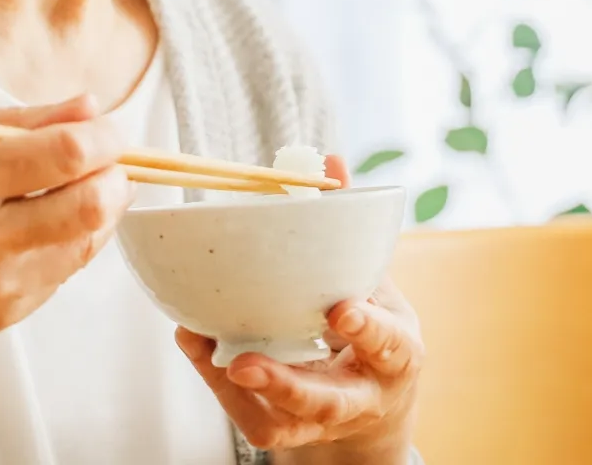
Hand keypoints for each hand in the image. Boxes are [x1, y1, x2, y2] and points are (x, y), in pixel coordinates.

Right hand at [0, 93, 134, 336]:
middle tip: (111, 158)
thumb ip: (23, 121)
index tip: (111, 128)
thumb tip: (93, 109)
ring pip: (87, 243)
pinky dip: (65, 240)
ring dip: (98, 208)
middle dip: (118, 176)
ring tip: (75, 185)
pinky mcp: (3, 314)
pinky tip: (37, 222)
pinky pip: (62, 271)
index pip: (63, 156)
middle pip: (91, 208)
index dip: (104, 137)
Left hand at [175, 155, 422, 461]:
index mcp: (396, 354)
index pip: (390, 346)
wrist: (375, 405)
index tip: (342, 310)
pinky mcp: (288, 432)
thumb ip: (353, 227)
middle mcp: (362, 396)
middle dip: (286, 384)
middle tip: (244, 361)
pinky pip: (253, 419)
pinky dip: (219, 386)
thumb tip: (329, 159)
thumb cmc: (371, 330)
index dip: (369, 331)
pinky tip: (196, 344)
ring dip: (236, 389)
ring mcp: (323, 422)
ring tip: (203, 348)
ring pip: (283, 422)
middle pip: (327, 403)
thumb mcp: (375, 284)